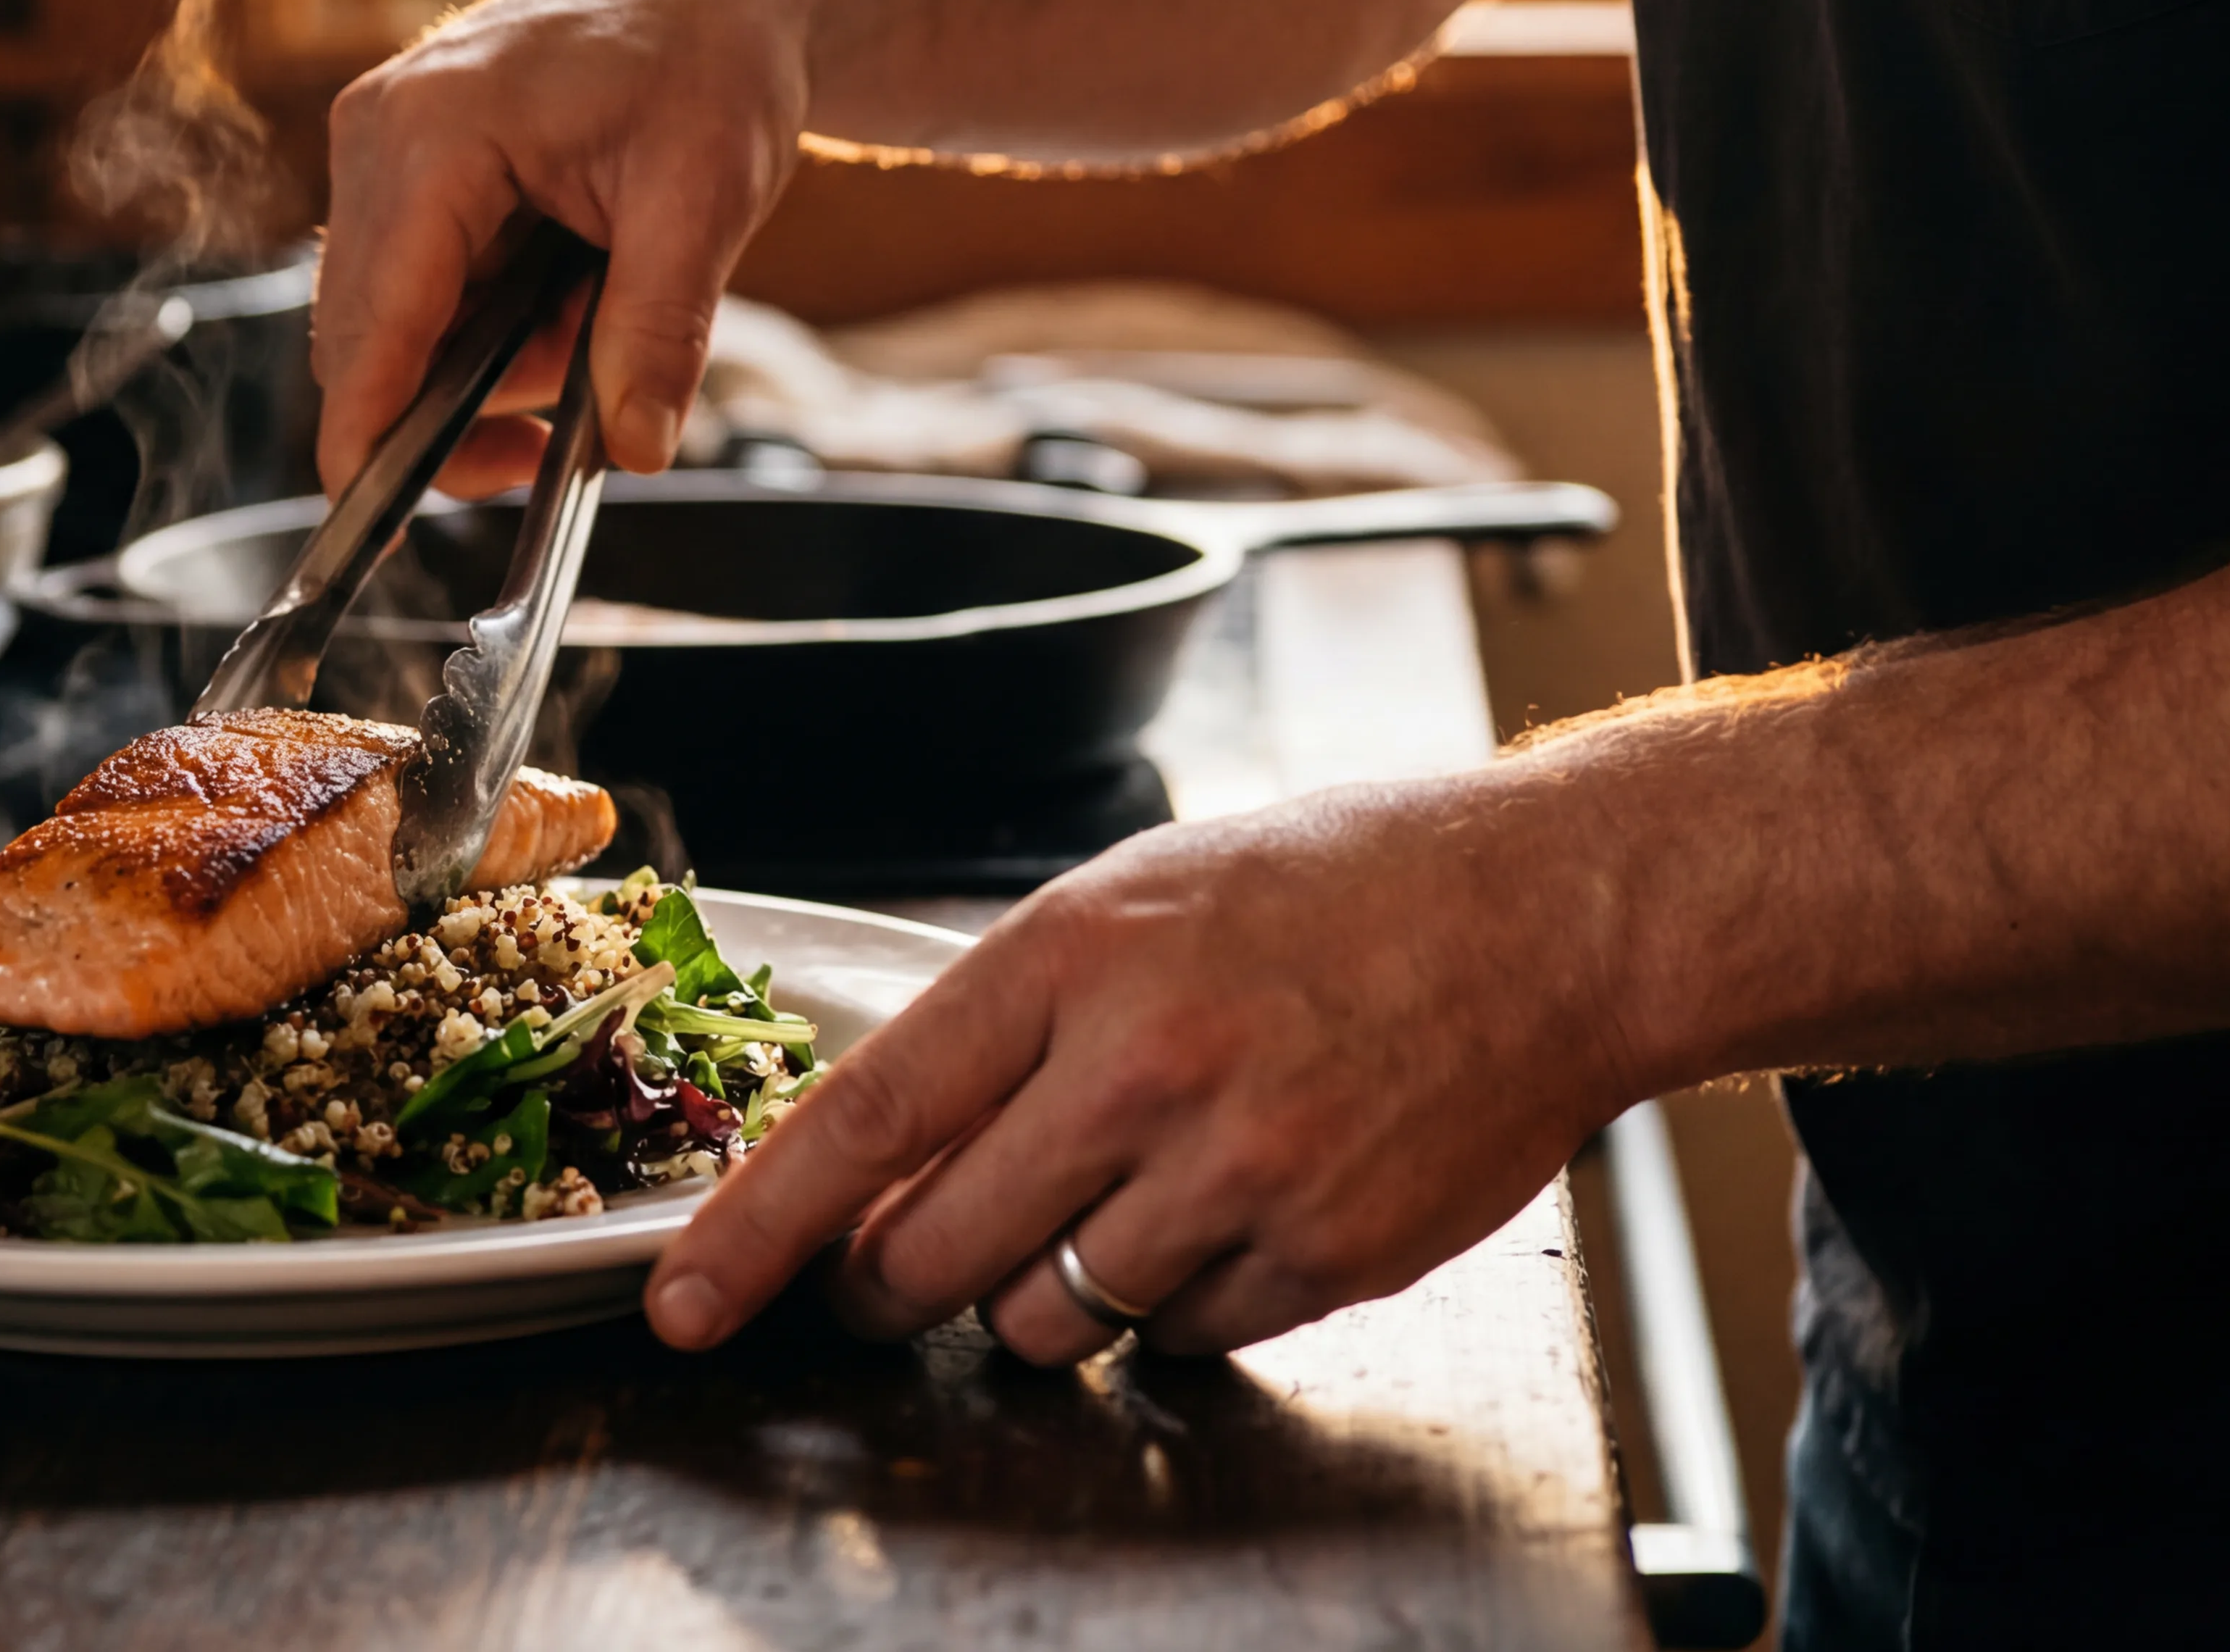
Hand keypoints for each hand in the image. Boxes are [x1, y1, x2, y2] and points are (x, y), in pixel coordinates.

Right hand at [316, 0, 814, 495]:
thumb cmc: (711, 51)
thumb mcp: (705, 198)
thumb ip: (658, 331)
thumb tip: (636, 446)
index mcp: (433, 132)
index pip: (373, 322)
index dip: (370, 435)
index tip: (374, 520)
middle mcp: (380, 134)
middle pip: (367, 338)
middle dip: (462, 404)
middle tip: (572, 419)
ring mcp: (383, 146)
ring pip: (395, 324)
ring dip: (487, 361)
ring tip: (599, 315)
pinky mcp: (405, 164)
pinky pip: (417, 288)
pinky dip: (486, 322)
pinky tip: (565, 293)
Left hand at [643, 777, 1650, 1361]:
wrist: (1544, 913)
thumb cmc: (1330, 891)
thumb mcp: (1133, 904)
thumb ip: (1005, 1023)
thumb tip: (878, 1156)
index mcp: (1074, 957)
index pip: (868, 1118)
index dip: (757, 1229)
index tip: (686, 1299)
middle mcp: (1147, 1068)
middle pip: (937, 1255)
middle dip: (892, 1286)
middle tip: (903, 1270)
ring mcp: (1242, 1172)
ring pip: (1050, 1320)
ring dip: (1048, 1293)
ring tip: (1121, 1198)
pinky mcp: (1327, 1253)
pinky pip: (1183, 1338)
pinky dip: (1180, 1301)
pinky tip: (1235, 1205)